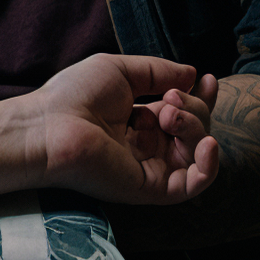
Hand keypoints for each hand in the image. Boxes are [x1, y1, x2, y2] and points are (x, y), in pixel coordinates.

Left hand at [24, 54, 219, 205]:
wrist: (50, 127)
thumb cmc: (74, 95)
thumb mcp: (121, 71)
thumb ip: (158, 71)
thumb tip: (192, 75)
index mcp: (137, 121)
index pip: (181, 114)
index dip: (199, 98)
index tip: (208, 80)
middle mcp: (146, 146)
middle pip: (193, 129)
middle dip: (193, 108)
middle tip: (169, 98)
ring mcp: (149, 168)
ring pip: (195, 153)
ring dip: (195, 127)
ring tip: (169, 114)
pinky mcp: (149, 188)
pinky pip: (191, 185)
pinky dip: (209, 166)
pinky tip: (208, 143)